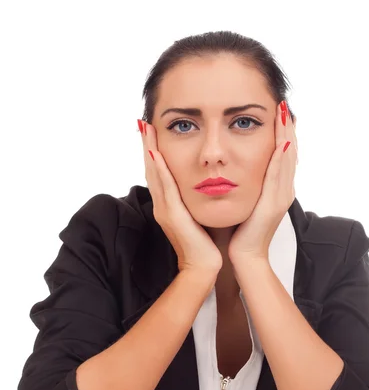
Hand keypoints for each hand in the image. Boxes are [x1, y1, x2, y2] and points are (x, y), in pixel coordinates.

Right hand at [138, 120, 222, 273]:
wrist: (203, 267)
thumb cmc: (205, 243)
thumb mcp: (198, 215)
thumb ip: (195, 200)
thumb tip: (202, 183)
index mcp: (168, 204)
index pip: (159, 172)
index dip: (153, 151)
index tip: (152, 130)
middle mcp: (162, 205)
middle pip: (151, 169)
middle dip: (147, 145)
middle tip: (143, 122)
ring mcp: (164, 210)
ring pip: (154, 175)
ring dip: (149, 151)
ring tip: (146, 129)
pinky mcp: (172, 216)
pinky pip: (165, 189)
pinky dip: (159, 170)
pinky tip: (156, 155)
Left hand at [228, 100, 297, 262]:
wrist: (244, 256)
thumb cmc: (241, 231)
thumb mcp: (248, 201)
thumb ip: (249, 184)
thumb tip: (239, 166)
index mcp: (278, 189)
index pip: (283, 154)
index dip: (283, 132)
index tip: (278, 111)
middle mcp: (284, 190)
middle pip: (290, 152)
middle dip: (287, 127)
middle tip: (284, 104)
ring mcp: (281, 197)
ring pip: (287, 159)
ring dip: (286, 134)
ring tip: (284, 113)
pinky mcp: (273, 204)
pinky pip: (278, 175)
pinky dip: (280, 157)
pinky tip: (280, 141)